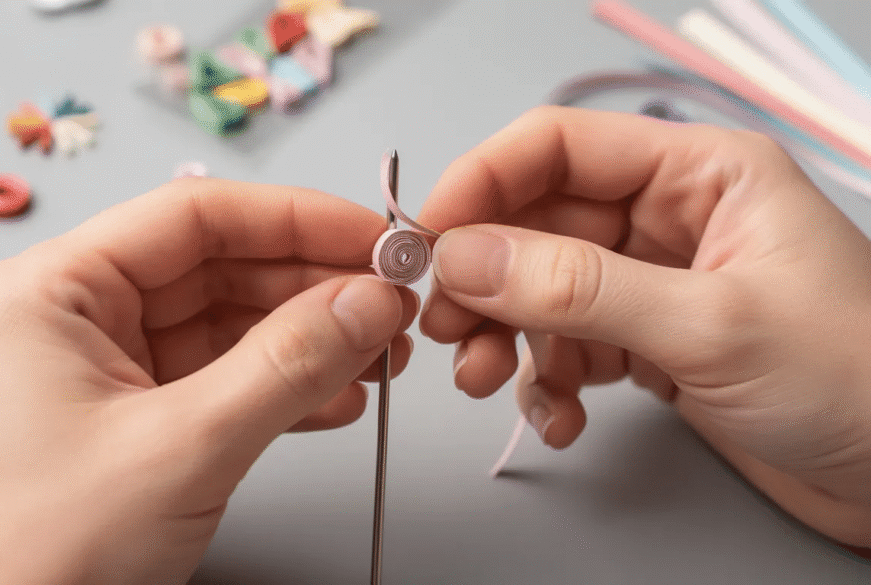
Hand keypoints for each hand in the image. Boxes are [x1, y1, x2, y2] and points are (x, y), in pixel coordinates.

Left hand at [0, 179, 417, 584]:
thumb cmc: (41, 562)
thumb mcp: (183, 449)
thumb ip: (287, 366)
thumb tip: (367, 302)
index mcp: (50, 293)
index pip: (193, 217)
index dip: (295, 219)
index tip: (370, 235)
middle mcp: (73, 319)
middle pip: (218, 268)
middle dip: (312, 287)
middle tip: (389, 300)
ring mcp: (103, 371)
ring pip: (227, 326)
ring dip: (308, 340)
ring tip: (378, 354)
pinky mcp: (132, 420)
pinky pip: (221, 379)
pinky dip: (283, 387)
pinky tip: (337, 399)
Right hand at [418, 106, 870, 549]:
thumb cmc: (853, 378)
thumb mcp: (708, 325)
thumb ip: (578, 288)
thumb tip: (466, 256)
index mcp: (696, 174)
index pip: (558, 148)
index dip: (483, 183)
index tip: (427, 238)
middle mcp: (667, 220)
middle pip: (536, 225)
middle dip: (485, 279)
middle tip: (446, 329)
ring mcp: (653, 286)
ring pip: (541, 293)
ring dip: (505, 338)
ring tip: (488, 380)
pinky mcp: (647, 345)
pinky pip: (566, 349)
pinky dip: (546, 384)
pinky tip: (559, 419)